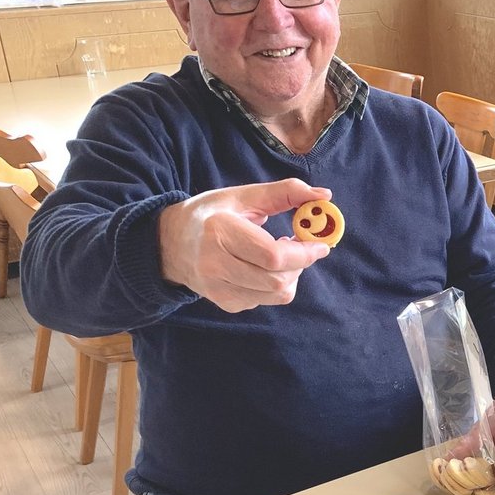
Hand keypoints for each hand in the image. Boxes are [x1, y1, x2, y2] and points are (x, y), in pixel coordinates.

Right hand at [158, 179, 332, 312]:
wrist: (170, 243)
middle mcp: (215, 264)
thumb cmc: (211, 214)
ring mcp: (217, 288)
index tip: (320, 244)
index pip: (272, 256)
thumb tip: (324, 195)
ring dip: (291, 275)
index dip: (304, 253)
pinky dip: (274, 285)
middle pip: (277, 280)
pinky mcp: (224, 303)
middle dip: (300, 264)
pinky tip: (261, 268)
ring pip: (275, 294)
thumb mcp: (243, 196)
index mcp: (219, 231)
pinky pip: (265, 300)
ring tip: (279, 255)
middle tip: (300, 247)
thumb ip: (285, 192)